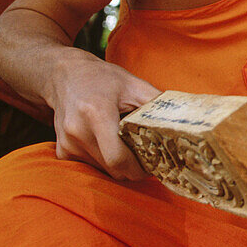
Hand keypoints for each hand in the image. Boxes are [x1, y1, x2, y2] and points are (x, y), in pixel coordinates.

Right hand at [49, 52, 159, 179]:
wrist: (64, 75)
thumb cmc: (102, 78)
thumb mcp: (134, 84)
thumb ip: (157, 103)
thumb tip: (185, 118)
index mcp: (96, 113)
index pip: (118, 158)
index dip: (140, 168)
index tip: (155, 163)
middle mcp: (77, 131)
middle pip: (114, 169)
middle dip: (134, 169)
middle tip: (149, 157)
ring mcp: (67, 144)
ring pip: (104, 171)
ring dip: (120, 165)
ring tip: (129, 146)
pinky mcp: (62, 151)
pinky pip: (91, 167)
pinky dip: (105, 162)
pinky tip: (110, 144)